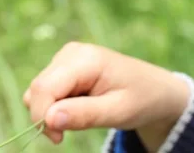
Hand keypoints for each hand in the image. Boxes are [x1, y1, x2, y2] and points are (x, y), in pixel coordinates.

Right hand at [23, 42, 189, 150]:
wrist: (155, 89)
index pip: (45, 87)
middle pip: (38, 88)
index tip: (58, 139)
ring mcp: (67, 57)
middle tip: (66, 135)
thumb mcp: (118, 112)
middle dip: (46, 115)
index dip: (42, 116)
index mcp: (86, 59)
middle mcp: (72, 53)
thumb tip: (49, 119)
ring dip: (51, 111)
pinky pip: (47, 89)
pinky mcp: (65, 66)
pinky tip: (78, 107)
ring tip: (82, 116)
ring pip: (39, 90)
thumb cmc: (142, 99)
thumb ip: (85, 115)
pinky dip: (56, 105)